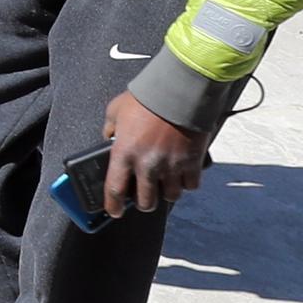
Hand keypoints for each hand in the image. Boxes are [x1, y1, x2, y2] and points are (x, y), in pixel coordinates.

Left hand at [97, 91, 206, 218]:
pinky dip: (187, 183)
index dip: (113, 205)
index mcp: (124, 153)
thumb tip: (109, 138)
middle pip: (145, 201)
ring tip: (164, 184)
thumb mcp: (115, 110)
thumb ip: (109, 128)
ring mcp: (172, 166)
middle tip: (144, 197)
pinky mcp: (192, 163)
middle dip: (143, 202)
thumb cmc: (146, 98)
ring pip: (170, 197)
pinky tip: (182, 174)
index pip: (114, 190)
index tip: (114, 211)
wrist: (179, 90)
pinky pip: (191, 185)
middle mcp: (147, 165)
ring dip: (166, 193)